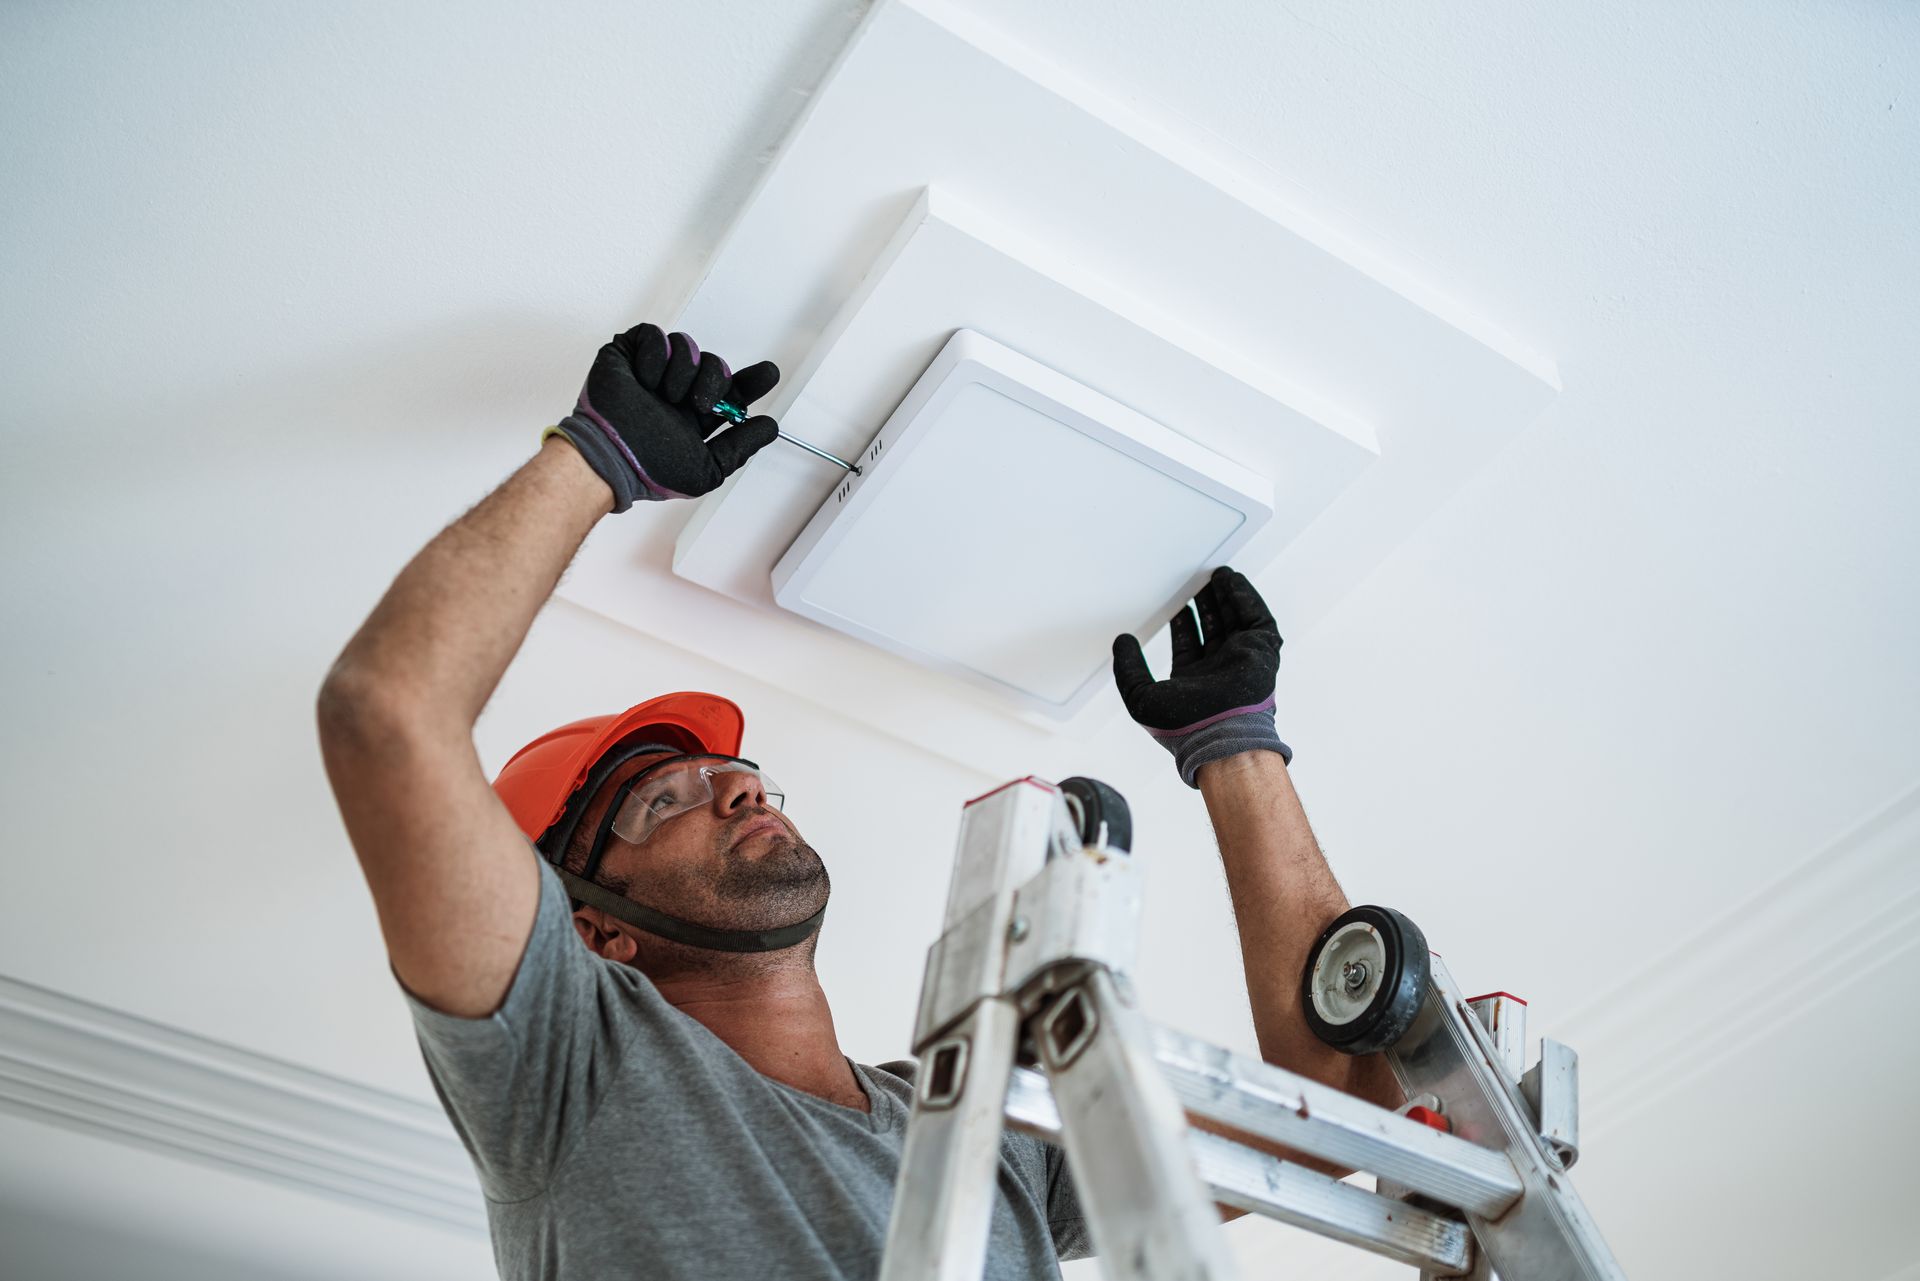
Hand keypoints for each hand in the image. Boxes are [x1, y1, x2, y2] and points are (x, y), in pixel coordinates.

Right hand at [546, 323, 780, 510]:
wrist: (612, 455)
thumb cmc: (650, 469)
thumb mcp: (708, 469)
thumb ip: (740, 447)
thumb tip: (768, 427)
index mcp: (695, 416)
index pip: (730, 390)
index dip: (751, 381)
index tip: (768, 375)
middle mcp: (677, 392)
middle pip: (715, 364)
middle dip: (715, 381)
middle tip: (700, 403)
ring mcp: (654, 371)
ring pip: (688, 346)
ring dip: (682, 373)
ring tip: (664, 396)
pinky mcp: (629, 354)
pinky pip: (656, 336)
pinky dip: (655, 358)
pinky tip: (646, 382)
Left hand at [1112, 566, 1291, 786]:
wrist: (1220, 734)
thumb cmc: (1183, 726)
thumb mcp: (1140, 695)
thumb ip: (1128, 668)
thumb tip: (1122, 641)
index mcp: (1194, 682)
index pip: (1188, 645)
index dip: (1182, 623)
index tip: (1176, 604)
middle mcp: (1219, 671)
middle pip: (1213, 629)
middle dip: (1206, 605)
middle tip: (1197, 583)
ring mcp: (1242, 661)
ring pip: (1235, 621)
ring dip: (1226, 597)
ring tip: (1217, 576)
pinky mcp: (1262, 653)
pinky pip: (1257, 619)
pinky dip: (1246, 599)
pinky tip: (1233, 583)